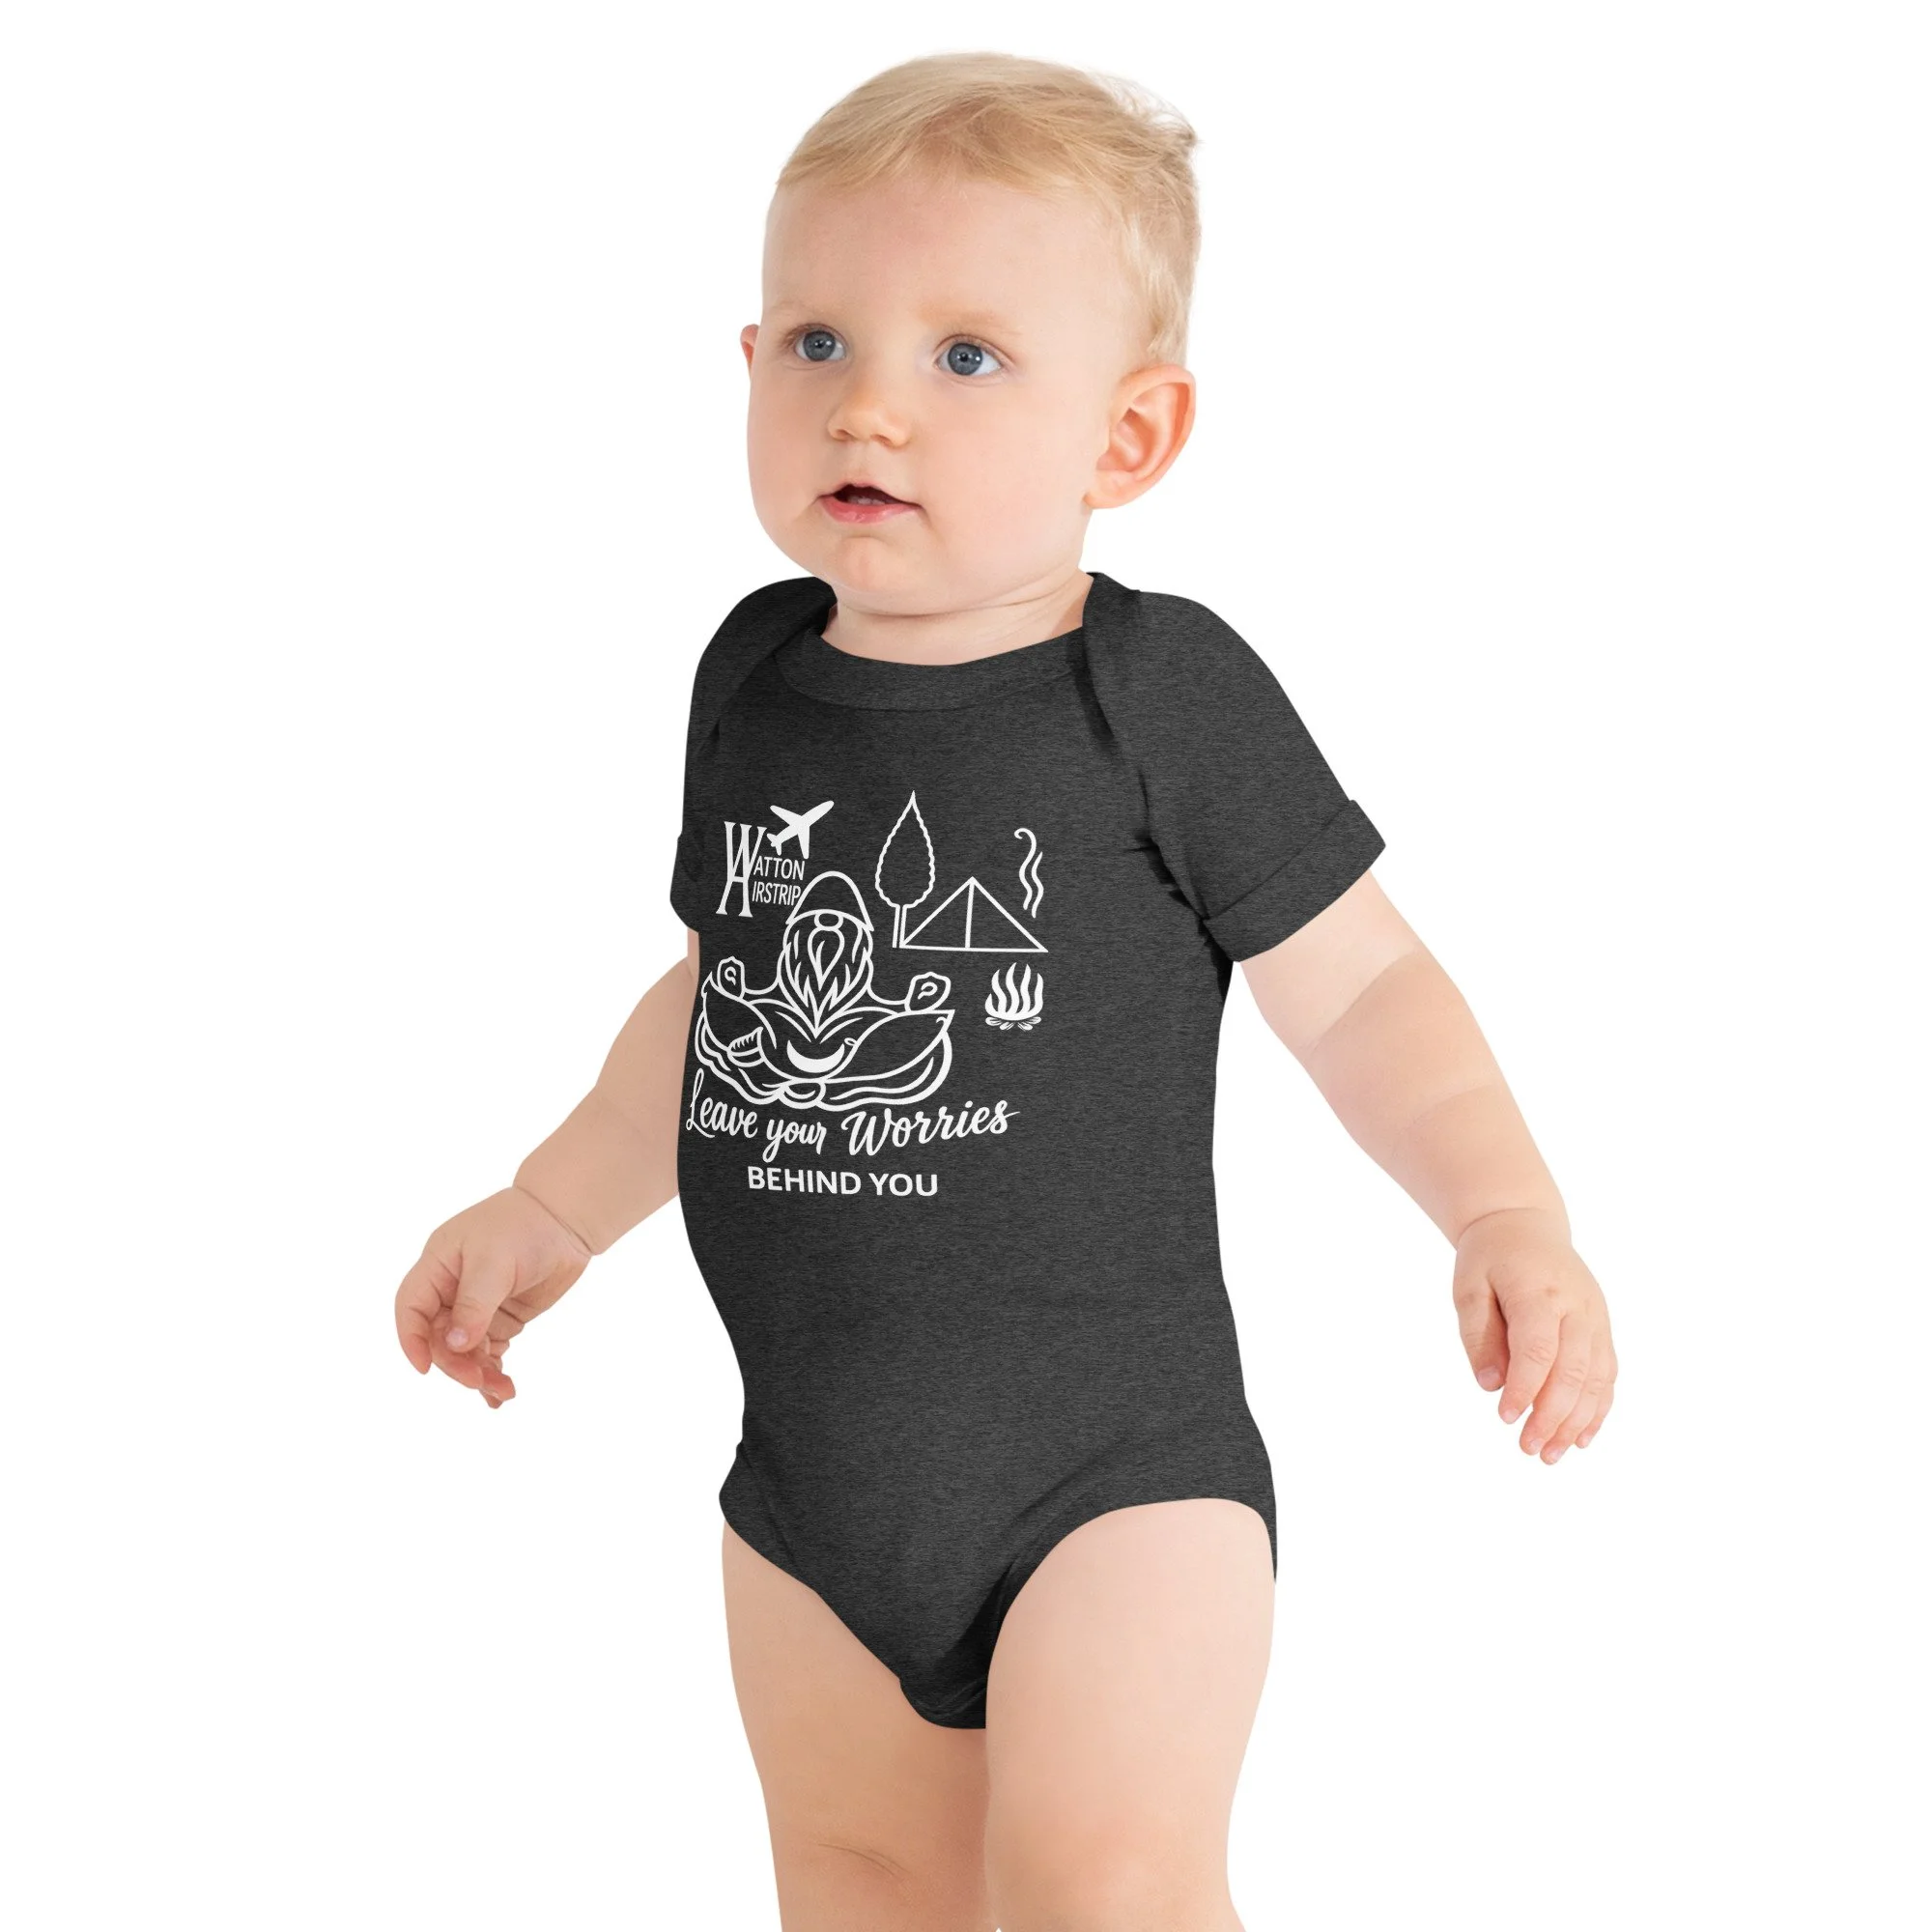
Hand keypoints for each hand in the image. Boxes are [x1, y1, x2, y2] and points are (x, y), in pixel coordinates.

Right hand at [393, 1186, 593, 1407]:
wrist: (567, 1218)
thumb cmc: (525, 1226)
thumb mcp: (494, 1262)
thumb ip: (474, 1305)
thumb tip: (455, 1345)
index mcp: (438, 1266)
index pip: (411, 1309)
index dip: (412, 1340)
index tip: (425, 1369)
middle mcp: (451, 1288)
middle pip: (439, 1337)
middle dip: (456, 1363)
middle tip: (479, 1381)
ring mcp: (477, 1305)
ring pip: (464, 1350)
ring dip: (477, 1373)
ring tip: (502, 1391)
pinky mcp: (500, 1317)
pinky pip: (487, 1351)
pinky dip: (492, 1371)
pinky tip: (500, 1393)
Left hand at [1452, 1207, 1615, 1461]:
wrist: (1524, 1224)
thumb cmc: (1489, 1258)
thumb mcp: (1469, 1287)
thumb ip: (1478, 1335)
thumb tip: (1491, 1385)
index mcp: (1540, 1291)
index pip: (1538, 1348)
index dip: (1525, 1388)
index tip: (1505, 1418)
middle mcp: (1577, 1306)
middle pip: (1573, 1370)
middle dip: (1552, 1416)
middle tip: (1528, 1449)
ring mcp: (1596, 1318)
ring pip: (1596, 1378)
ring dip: (1576, 1421)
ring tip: (1551, 1454)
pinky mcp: (1602, 1328)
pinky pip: (1607, 1373)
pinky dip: (1598, 1408)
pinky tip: (1582, 1438)